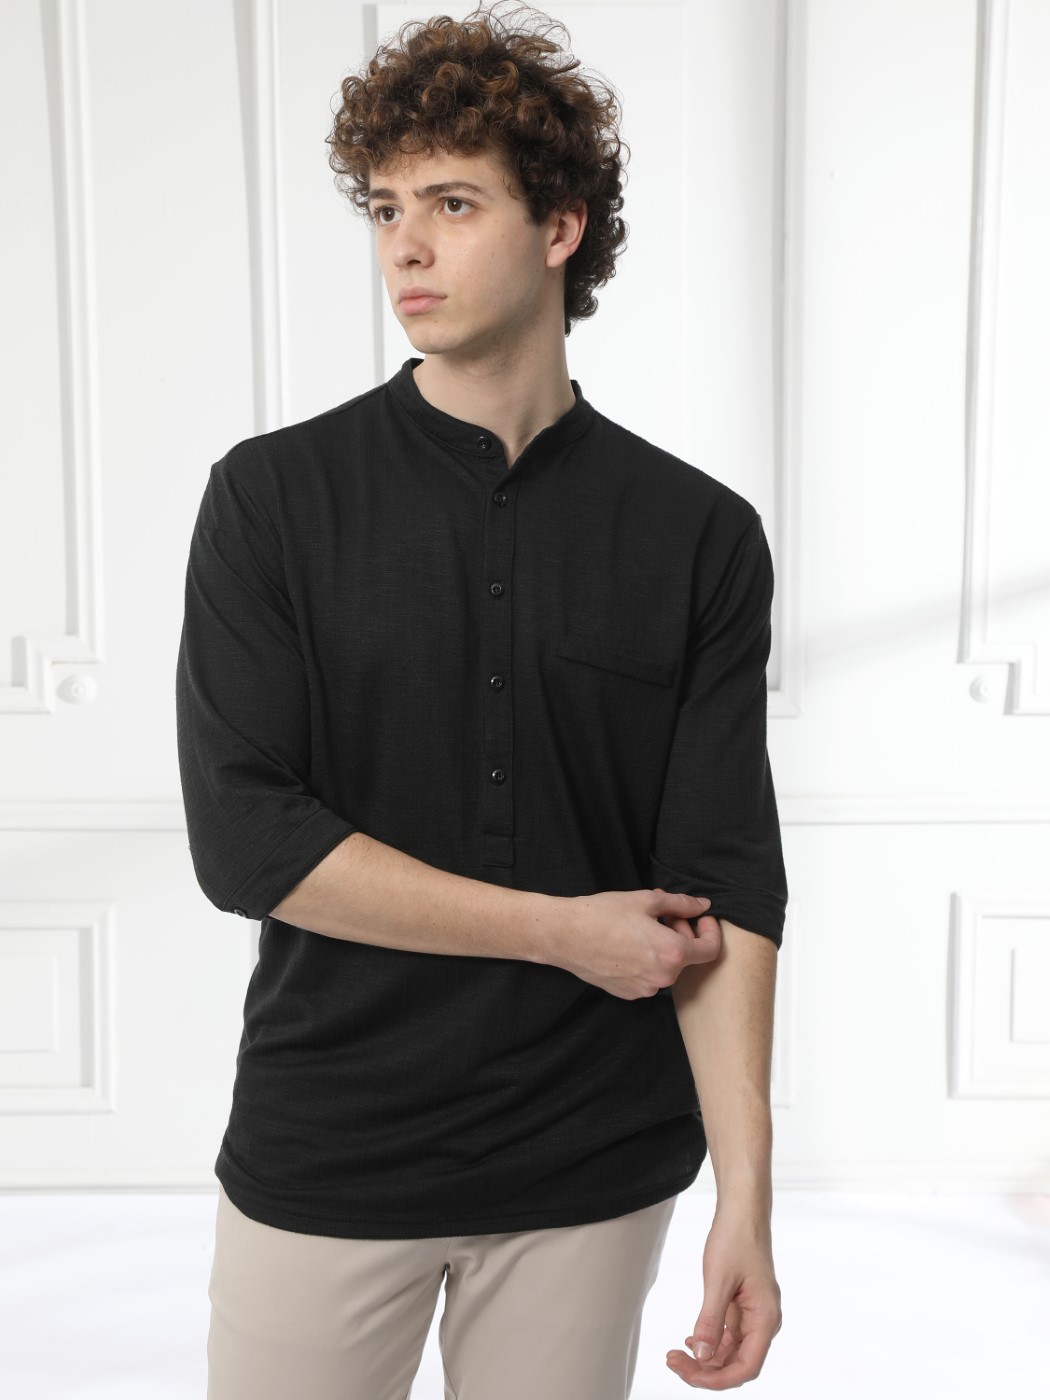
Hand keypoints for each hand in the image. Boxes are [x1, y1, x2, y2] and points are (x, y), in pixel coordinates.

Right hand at [554, 888, 722, 998]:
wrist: (565, 935)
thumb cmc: (603, 914)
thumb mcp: (647, 900)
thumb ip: (681, 904)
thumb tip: (702, 905)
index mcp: (673, 953)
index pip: (711, 949)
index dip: (711, 930)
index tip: (700, 917)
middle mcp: (663, 978)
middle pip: (687, 956)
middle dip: (681, 932)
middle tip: (661, 913)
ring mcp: (645, 989)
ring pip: (667, 966)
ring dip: (664, 946)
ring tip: (641, 926)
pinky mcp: (628, 993)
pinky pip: (649, 976)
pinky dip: (647, 960)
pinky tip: (628, 943)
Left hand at [665, 1204, 781, 1388]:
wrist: (742, 1211)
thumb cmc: (735, 1239)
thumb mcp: (718, 1280)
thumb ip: (711, 1320)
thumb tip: (701, 1356)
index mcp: (766, 1318)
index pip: (747, 1367)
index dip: (718, 1380)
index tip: (690, 1376)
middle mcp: (764, 1321)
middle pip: (736, 1362)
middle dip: (705, 1369)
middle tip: (672, 1362)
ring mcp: (754, 1314)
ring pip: (731, 1351)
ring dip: (705, 1357)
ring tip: (674, 1354)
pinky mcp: (743, 1306)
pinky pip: (728, 1335)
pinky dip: (709, 1341)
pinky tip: (689, 1341)